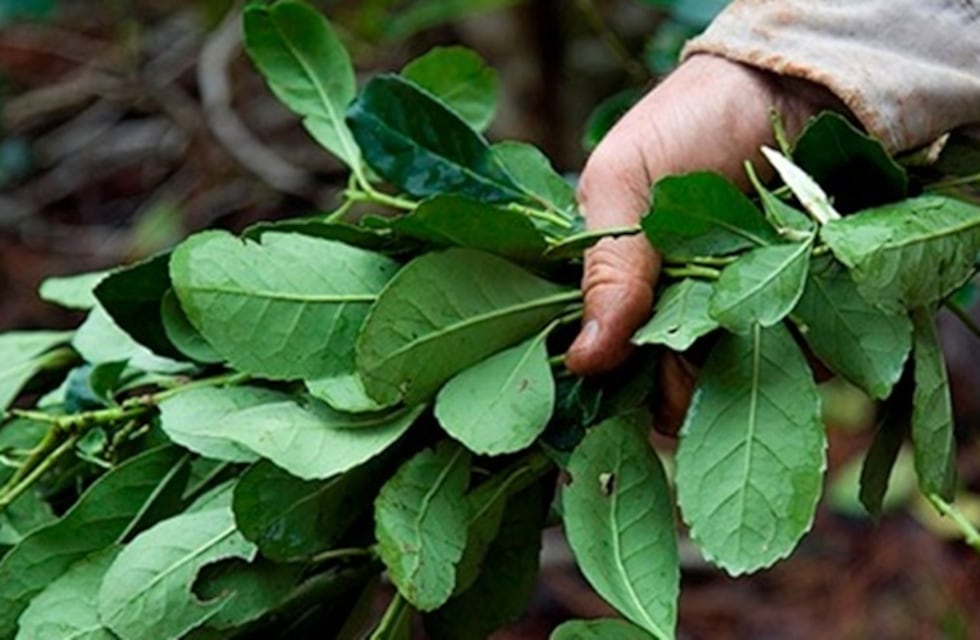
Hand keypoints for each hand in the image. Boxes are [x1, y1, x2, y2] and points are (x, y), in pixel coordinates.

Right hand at [564, 54, 839, 429]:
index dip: (623, 383)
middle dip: (688, 383)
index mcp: (621, 292)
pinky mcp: (803, 313)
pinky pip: (807, 363)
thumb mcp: (625, 183)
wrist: (787, 84)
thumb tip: (581, 360)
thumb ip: (608, 269)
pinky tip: (810, 299)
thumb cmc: (688, 123)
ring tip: (770, 303)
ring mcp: (740, 318)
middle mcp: (677, 316)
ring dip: (753, 365)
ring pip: (740, 387)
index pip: (611, 369)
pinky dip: (811, 348)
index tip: (645, 366)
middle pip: (673, 394)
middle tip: (709, 335)